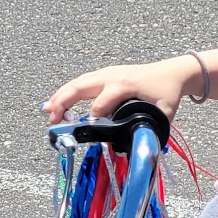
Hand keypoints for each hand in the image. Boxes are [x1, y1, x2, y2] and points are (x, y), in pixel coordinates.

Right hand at [44, 57, 196, 124]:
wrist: (171, 72)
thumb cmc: (167, 92)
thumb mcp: (165, 112)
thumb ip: (152, 128)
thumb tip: (138, 145)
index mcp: (124, 85)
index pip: (102, 104)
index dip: (93, 119)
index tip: (86, 132)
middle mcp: (111, 76)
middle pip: (81, 88)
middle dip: (64, 103)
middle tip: (52, 120)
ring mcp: (105, 73)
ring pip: (77, 84)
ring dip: (60, 97)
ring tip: (47, 112)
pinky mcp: (103, 75)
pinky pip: (81, 83)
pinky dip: (66, 92)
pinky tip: (55, 102)